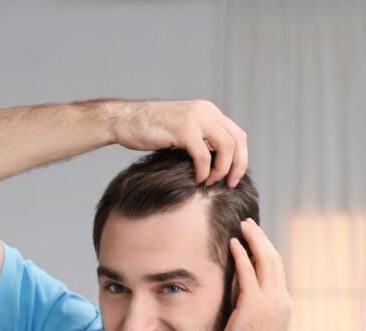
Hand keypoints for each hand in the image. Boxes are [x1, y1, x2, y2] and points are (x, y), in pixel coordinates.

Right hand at [110, 99, 248, 186]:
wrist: (124, 121)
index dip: (241, 158)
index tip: (233, 177)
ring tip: (210, 182)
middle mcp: (205, 111)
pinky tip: (197, 179)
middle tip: (229, 184)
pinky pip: (204, 155)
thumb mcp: (180, 130)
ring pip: (225, 147)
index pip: (238, 134)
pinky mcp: (183, 129)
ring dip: (221, 169)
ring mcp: (195, 118)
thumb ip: (199, 139)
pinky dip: (205, 171)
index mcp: (208, 111)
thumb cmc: (147, 130)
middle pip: (237, 140)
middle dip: (237, 166)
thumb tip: (216, 161)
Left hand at [218, 219, 291, 330]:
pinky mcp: (254, 303)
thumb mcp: (253, 321)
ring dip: (254, 240)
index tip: (255, 238)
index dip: (266, 251)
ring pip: (266, 260)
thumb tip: (239, 281)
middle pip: (275, 260)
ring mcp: (270, 301)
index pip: (277, 270)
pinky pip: (248, 272)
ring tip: (243, 226)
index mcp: (283, 304)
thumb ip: (250, 300)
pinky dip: (242, 254)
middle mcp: (281, 299)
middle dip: (262, 239)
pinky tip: (234, 243)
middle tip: (249, 224)